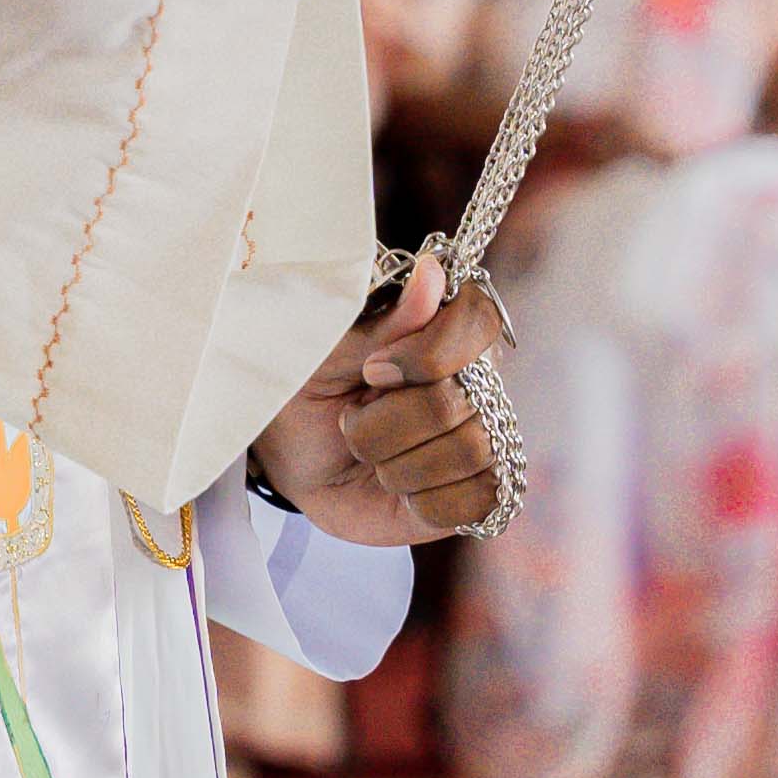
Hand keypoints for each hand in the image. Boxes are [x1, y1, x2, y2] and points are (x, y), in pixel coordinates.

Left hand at [248, 245, 510, 545]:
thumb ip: (379, 327)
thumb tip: (432, 274)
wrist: (294, 467)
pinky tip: (399, 490)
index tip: (372, 372)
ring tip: (370, 458)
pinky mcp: (478, 495)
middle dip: (384, 422)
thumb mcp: (323, 359)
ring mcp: (484, 439)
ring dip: (396, 464)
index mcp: (444, 333)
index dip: (425, 354)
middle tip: (351, 422)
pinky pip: (475, 503)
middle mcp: (475, 383)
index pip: (478, 321)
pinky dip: (423, 502)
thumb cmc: (306, 399)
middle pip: (455, 399)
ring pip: (466, 451)